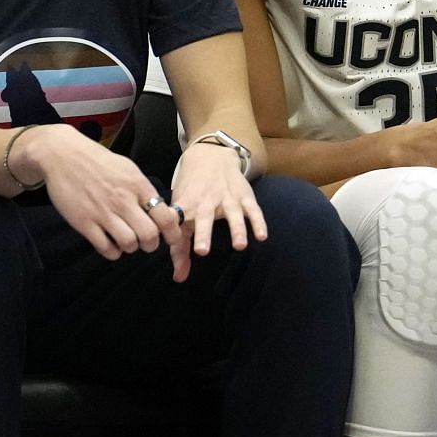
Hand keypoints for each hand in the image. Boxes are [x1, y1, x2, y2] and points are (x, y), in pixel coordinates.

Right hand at [25, 125, 189, 276]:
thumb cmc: (98, 162)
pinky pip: (106, 248)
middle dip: (151, 244)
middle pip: (149, 235)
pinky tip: (111, 244)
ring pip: (129, 244)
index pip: (165, 217)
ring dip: (131, 248)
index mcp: (137, 185)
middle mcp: (122, 200)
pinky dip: (113, 252)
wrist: (63, 155)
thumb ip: (144, 190)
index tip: (171, 238)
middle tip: (147, 242)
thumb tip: (162, 211)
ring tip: (127, 242)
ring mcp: (102, 212)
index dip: (172, 233)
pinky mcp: (84, 222)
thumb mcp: (128, 169)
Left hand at [171, 140, 265, 263]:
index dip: (174, 236)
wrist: (210, 157)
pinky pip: (253, 210)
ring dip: (236, 230)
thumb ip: (180, 248)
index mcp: (186, 205)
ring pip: (232, 214)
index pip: (178, 222)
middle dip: (203, 233)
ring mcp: (227, 198)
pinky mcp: (244, 196)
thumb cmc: (191, 192)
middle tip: (202, 251)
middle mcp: (206, 201)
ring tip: (240, 247)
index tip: (173, 248)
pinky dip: (258, 222)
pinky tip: (262, 236)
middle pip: (204, 218)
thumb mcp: (181, 213)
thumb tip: (179, 279)